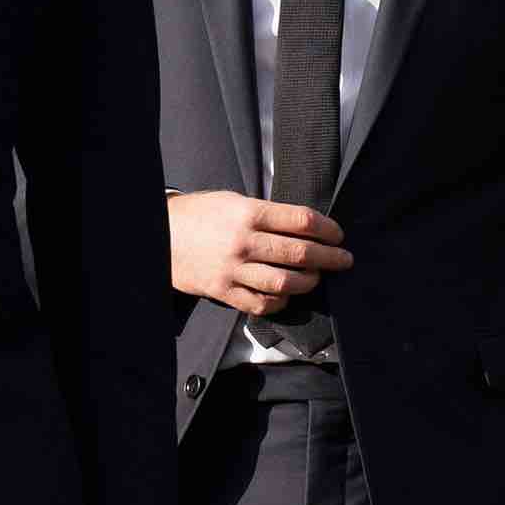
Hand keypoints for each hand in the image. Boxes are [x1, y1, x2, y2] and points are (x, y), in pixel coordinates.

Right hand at [166, 190, 351, 315]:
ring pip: (285, 282)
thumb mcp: (233, 201)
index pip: (301, 220)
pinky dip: (280, 301)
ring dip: (308, 281)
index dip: (328, 228)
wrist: (160, 235)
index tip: (338, 234)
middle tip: (343, 259)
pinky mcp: (224, 291)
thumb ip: (266, 213)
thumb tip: (304, 225)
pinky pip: (262, 303)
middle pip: (299, 253)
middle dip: (330, 257)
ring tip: (316, 277)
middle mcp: (243, 241)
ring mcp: (233, 269)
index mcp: (248, 212)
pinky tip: (287, 294)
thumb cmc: (200, 214)